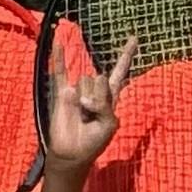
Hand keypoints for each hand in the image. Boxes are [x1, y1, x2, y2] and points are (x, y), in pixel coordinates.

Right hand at [43, 38, 131, 169]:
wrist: (73, 152)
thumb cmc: (94, 141)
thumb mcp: (109, 124)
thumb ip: (104, 105)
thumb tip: (84, 94)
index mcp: (110, 96)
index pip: (119, 71)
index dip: (126, 55)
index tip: (134, 38)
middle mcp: (94, 90)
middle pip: (99, 78)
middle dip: (98, 96)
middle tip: (92, 116)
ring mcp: (77, 90)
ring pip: (84, 80)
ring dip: (84, 99)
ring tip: (80, 116)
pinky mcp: (62, 94)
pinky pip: (60, 71)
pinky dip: (58, 55)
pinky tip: (58, 39)